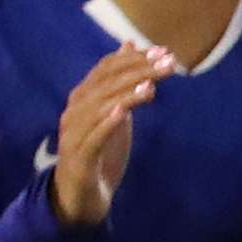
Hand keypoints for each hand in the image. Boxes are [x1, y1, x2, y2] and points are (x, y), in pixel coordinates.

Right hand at [52, 43, 178, 228]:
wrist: (82, 196)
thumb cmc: (99, 151)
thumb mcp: (114, 112)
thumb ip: (121, 82)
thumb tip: (129, 45)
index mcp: (83, 98)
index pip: (106, 69)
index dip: (133, 58)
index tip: (163, 52)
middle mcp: (75, 112)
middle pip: (106, 84)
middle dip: (138, 71)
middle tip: (167, 64)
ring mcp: (74, 135)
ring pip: (98, 108)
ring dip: (126, 94)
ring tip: (151, 86)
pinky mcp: (79, 158)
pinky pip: (92, 138)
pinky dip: (106, 124)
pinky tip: (123, 113)